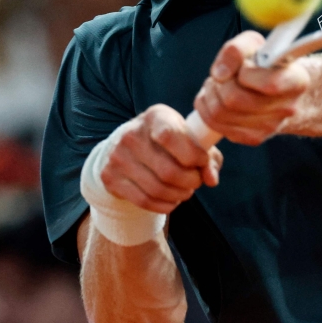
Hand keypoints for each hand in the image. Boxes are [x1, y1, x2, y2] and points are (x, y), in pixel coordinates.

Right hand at [101, 105, 223, 213]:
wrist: (126, 146)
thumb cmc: (167, 142)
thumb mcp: (188, 139)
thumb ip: (208, 158)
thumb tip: (211, 179)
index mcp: (155, 117)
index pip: (171, 136)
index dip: (193, 155)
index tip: (202, 161)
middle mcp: (132, 134)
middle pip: (169, 171)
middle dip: (191, 181)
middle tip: (196, 181)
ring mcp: (118, 156)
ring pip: (158, 189)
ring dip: (179, 195)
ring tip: (185, 190)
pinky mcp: (110, 177)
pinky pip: (144, 201)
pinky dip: (165, 205)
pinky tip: (172, 199)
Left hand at [194, 30, 309, 145]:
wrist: (280, 88)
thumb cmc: (266, 63)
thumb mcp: (256, 45)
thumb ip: (237, 50)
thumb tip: (220, 73)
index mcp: (296, 81)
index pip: (268, 84)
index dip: (245, 72)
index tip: (244, 66)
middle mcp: (287, 108)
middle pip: (234, 99)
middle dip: (221, 82)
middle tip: (225, 74)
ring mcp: (270, 127)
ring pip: (220, 112)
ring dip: (211, 92)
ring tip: (220, 83)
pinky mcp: (253, 138)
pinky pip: (215, 124)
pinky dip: (207, 106)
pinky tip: (217, 97)